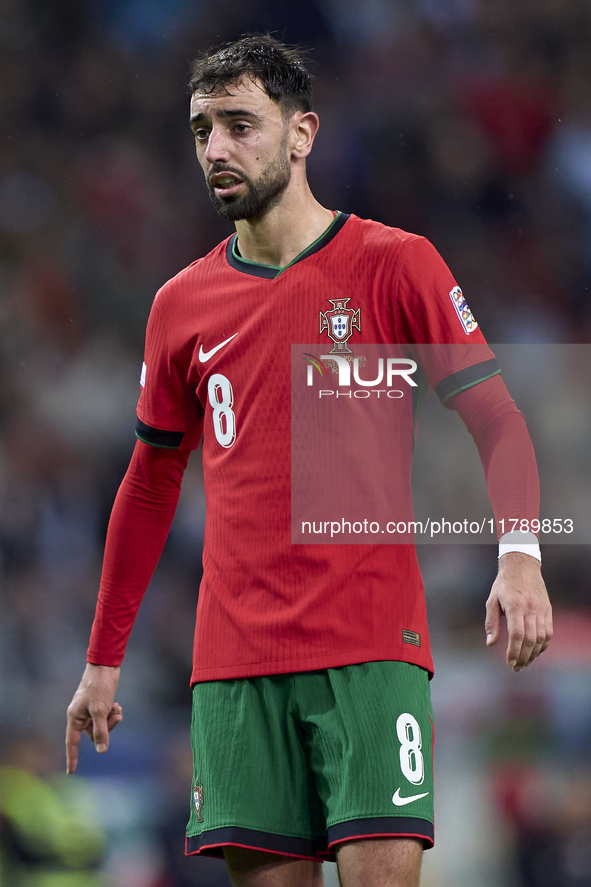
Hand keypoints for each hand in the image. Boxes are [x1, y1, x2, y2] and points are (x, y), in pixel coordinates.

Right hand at [66, 664, 122, 773]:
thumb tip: (102, 751)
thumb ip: (101, 731)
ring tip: (117, 709)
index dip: (72, 757)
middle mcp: (81, 715)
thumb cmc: (99, 687)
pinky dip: (113, 714)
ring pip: (102, 726)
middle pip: (93, 734)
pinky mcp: (99, 705)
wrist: (105, 666)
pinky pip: (106, 718)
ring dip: (112, 720)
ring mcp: (90, 710)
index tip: (71, 772)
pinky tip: (117, 705)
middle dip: (106, 729)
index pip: (72, 742)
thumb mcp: (100, 711)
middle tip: (115, 717)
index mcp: (75, 717)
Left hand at [485, 551, 551, 670]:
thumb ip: (491, 622)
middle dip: (523, 657)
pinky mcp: (548, 609)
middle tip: (516, 667)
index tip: (509, 663)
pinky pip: (548, 632)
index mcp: (514, 605)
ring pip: (541, 638)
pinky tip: (535, 651)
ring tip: (525, 662)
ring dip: (534, 654)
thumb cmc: (504, 584)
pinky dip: (543, 645)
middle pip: (530, 639)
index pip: (517, 634)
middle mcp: (530, 608)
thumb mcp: (492, 600)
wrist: (522, 566)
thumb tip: (490, 643)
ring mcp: (541, 609)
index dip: (514, 652)